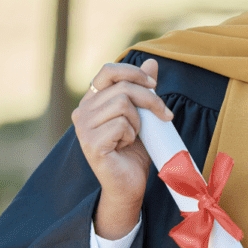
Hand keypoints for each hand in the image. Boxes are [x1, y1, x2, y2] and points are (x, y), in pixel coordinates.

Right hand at [72, 59, 172, 238]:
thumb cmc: (135, 151)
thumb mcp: (143, 115)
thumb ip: (144, 90)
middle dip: (150, 100)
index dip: (134, 72)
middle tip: (165, 116)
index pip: (109, 71)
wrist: (130, 185)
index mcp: (92, 101)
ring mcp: (83, 127)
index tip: (154, 85)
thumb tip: (152, 61)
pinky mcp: (90, 143)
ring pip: (122, 104)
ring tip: (134, 137)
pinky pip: (121, 125)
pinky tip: (124, 147)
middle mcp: (82, 111)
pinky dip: (131, 135)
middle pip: (123, 87)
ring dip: (138, 121)